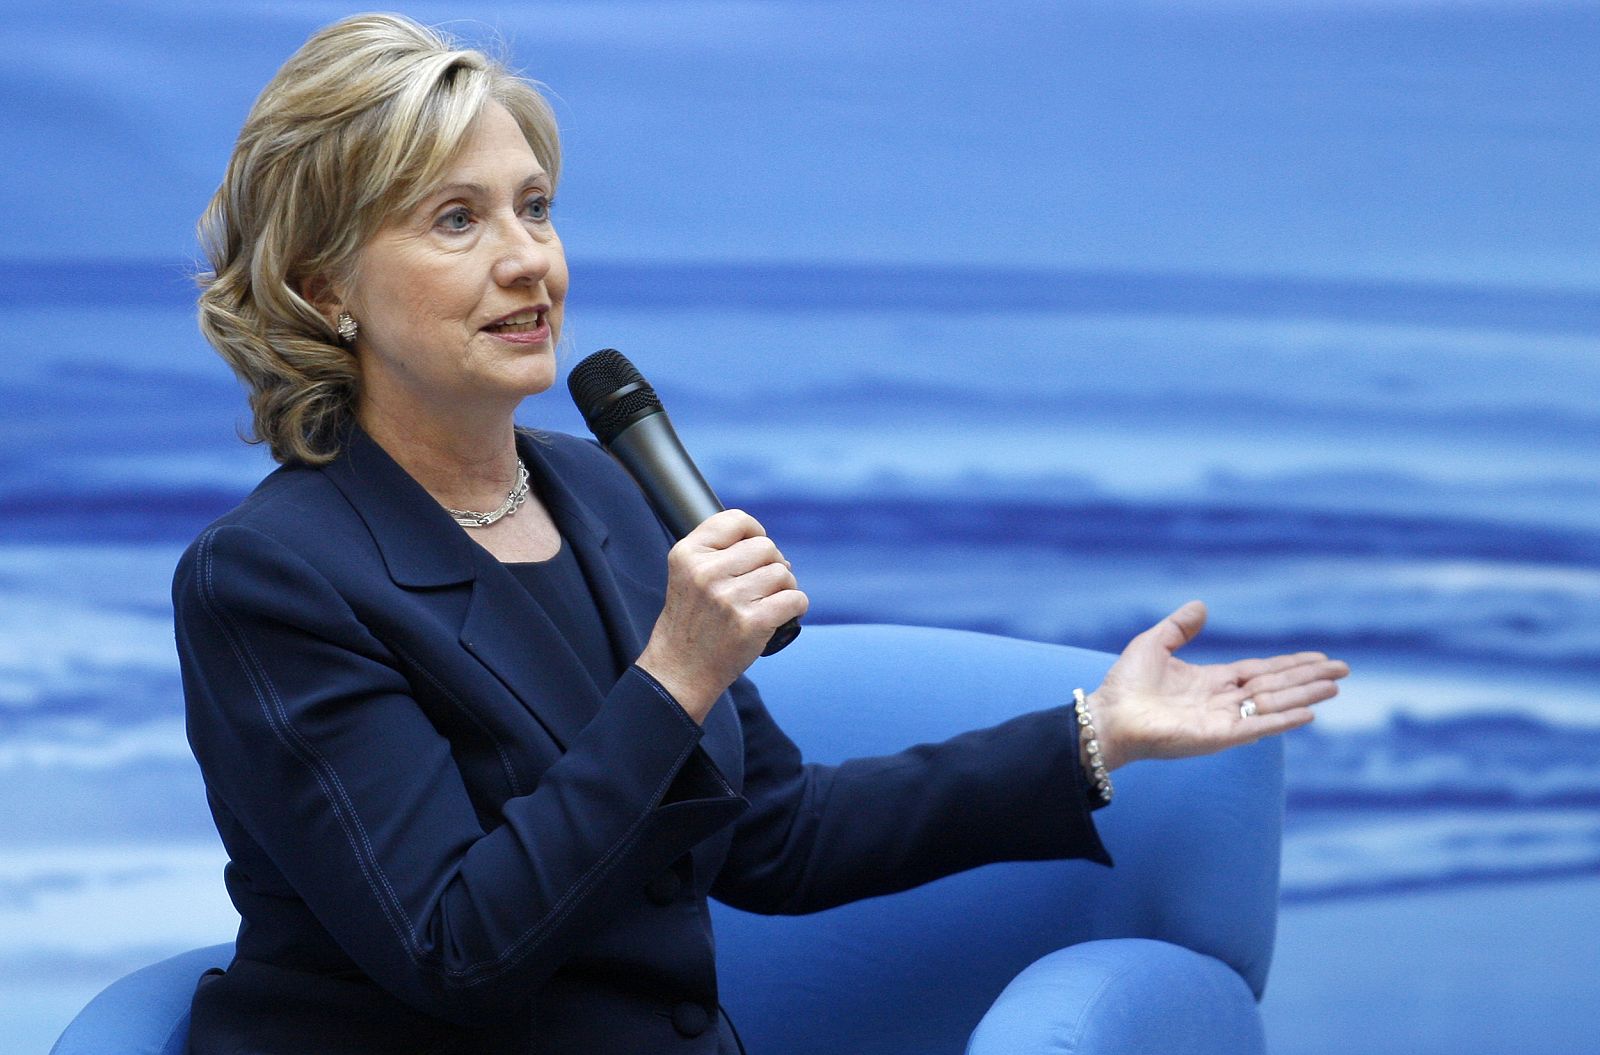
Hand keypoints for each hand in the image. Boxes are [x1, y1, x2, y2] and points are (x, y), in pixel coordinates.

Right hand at [636, 510, 807, 722]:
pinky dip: (796, 606)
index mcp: (688, 555)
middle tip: (762, 586)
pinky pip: (794, 599)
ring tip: (768, 602)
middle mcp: (706, 573)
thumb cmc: (691, 622)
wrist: (680, 671)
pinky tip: (784, 614)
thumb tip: (771, 548)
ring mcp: (729, 598)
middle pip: (766, 547)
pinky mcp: (752, 623)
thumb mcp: (687, 575)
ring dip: (784, 587)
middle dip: (772, 564)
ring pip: (783, 573)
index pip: (736, 520)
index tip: (754, 550)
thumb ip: (717, 551)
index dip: (754, 532)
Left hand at [1088, 600, 1347, 769]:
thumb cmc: (1125, 686)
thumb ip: (1180, 627)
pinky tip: (1308, 712)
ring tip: (1335, 686)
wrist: (1109, 716)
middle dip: (1309, 678)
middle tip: (1343, 670)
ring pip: (1273, 704)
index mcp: (1212, 681)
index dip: (1291, 665)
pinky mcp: (1218, 736)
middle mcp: (1223, 701)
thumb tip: (1201, 605)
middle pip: (1276, 686)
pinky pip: (1258, 726)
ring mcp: (1224, 720)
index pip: (1261, 671)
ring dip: (1305, 695)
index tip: (1320, 658)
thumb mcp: (1154, 644)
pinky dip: (1283, 720)